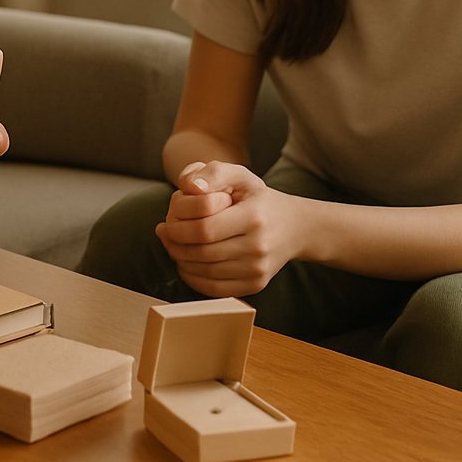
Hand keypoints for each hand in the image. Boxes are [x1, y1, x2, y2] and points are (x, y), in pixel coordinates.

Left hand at [154, 160, 301, 297]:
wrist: (296, 228)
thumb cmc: (259, 199)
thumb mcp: (241, 176)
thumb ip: (213, 173)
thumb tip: (188, 186)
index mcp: (254, 217)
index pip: (204, 228)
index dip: (179, 226)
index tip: (168, 220)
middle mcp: (258, 246)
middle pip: (202, 252)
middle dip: (175, 244)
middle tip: (165, 234)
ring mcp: (258, 269)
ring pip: (206, 272)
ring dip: (181, 260)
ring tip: (173, 246)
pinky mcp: (256, 284)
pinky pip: (215, 289)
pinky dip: (194, 278)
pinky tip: (186, 263)